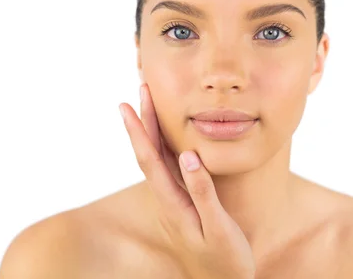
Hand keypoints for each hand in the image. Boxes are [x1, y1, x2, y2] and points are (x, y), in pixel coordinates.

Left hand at [119, 83, 255, 278]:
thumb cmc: (225, 261)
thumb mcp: (218, 229)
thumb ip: (203, 193)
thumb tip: (189, 156)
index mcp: (173, 204)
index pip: (150, 161)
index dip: (138, 131)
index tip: (128, 105)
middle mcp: (168, 200)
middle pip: (150, 154)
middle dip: (143, 121)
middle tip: (141, 91)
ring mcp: (174, 202)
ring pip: (158, 160)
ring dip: (151, 132)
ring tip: (149, 106)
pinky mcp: (183, 204)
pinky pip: (169, 169)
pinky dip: (164, 147)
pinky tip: (167, 138)